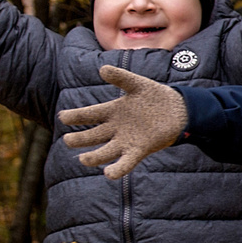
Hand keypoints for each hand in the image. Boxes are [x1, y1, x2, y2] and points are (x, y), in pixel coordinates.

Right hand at [59, 65, 188, 179]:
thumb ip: (121, 77)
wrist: (178, 109)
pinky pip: (126, 162)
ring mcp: (126, 141)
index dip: (76, 116)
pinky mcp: (139, 150)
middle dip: (80, 139)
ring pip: (105, 152)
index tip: (63, 117)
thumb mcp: (137, 84)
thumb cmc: (154, 96)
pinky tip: (109, 173)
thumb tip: (102, 69)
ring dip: (94, 157)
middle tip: (68, 140)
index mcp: (111, 111)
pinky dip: (118, 169)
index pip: (89, 115)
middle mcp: (115, 129)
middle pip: (93, 136)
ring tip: (83, 160)